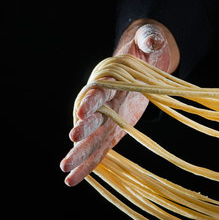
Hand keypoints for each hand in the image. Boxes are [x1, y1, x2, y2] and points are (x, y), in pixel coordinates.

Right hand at [60, 19, 179, 185]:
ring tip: (66, 172)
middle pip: (91, 118)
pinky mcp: (111, 133)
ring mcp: (105, 120)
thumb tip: (153, 39)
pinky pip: (99, 151)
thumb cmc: (141, 53)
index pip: (97, 91)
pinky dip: (88, 166)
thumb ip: (149, 40)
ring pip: (91, 140)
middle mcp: (102, 103)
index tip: (82, 111)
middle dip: (82, 129)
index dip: (91, 101)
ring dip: (79, 155)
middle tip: (72, 139)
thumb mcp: (148, 43)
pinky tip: (74, 180)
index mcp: (108, 82)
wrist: (136, 66)